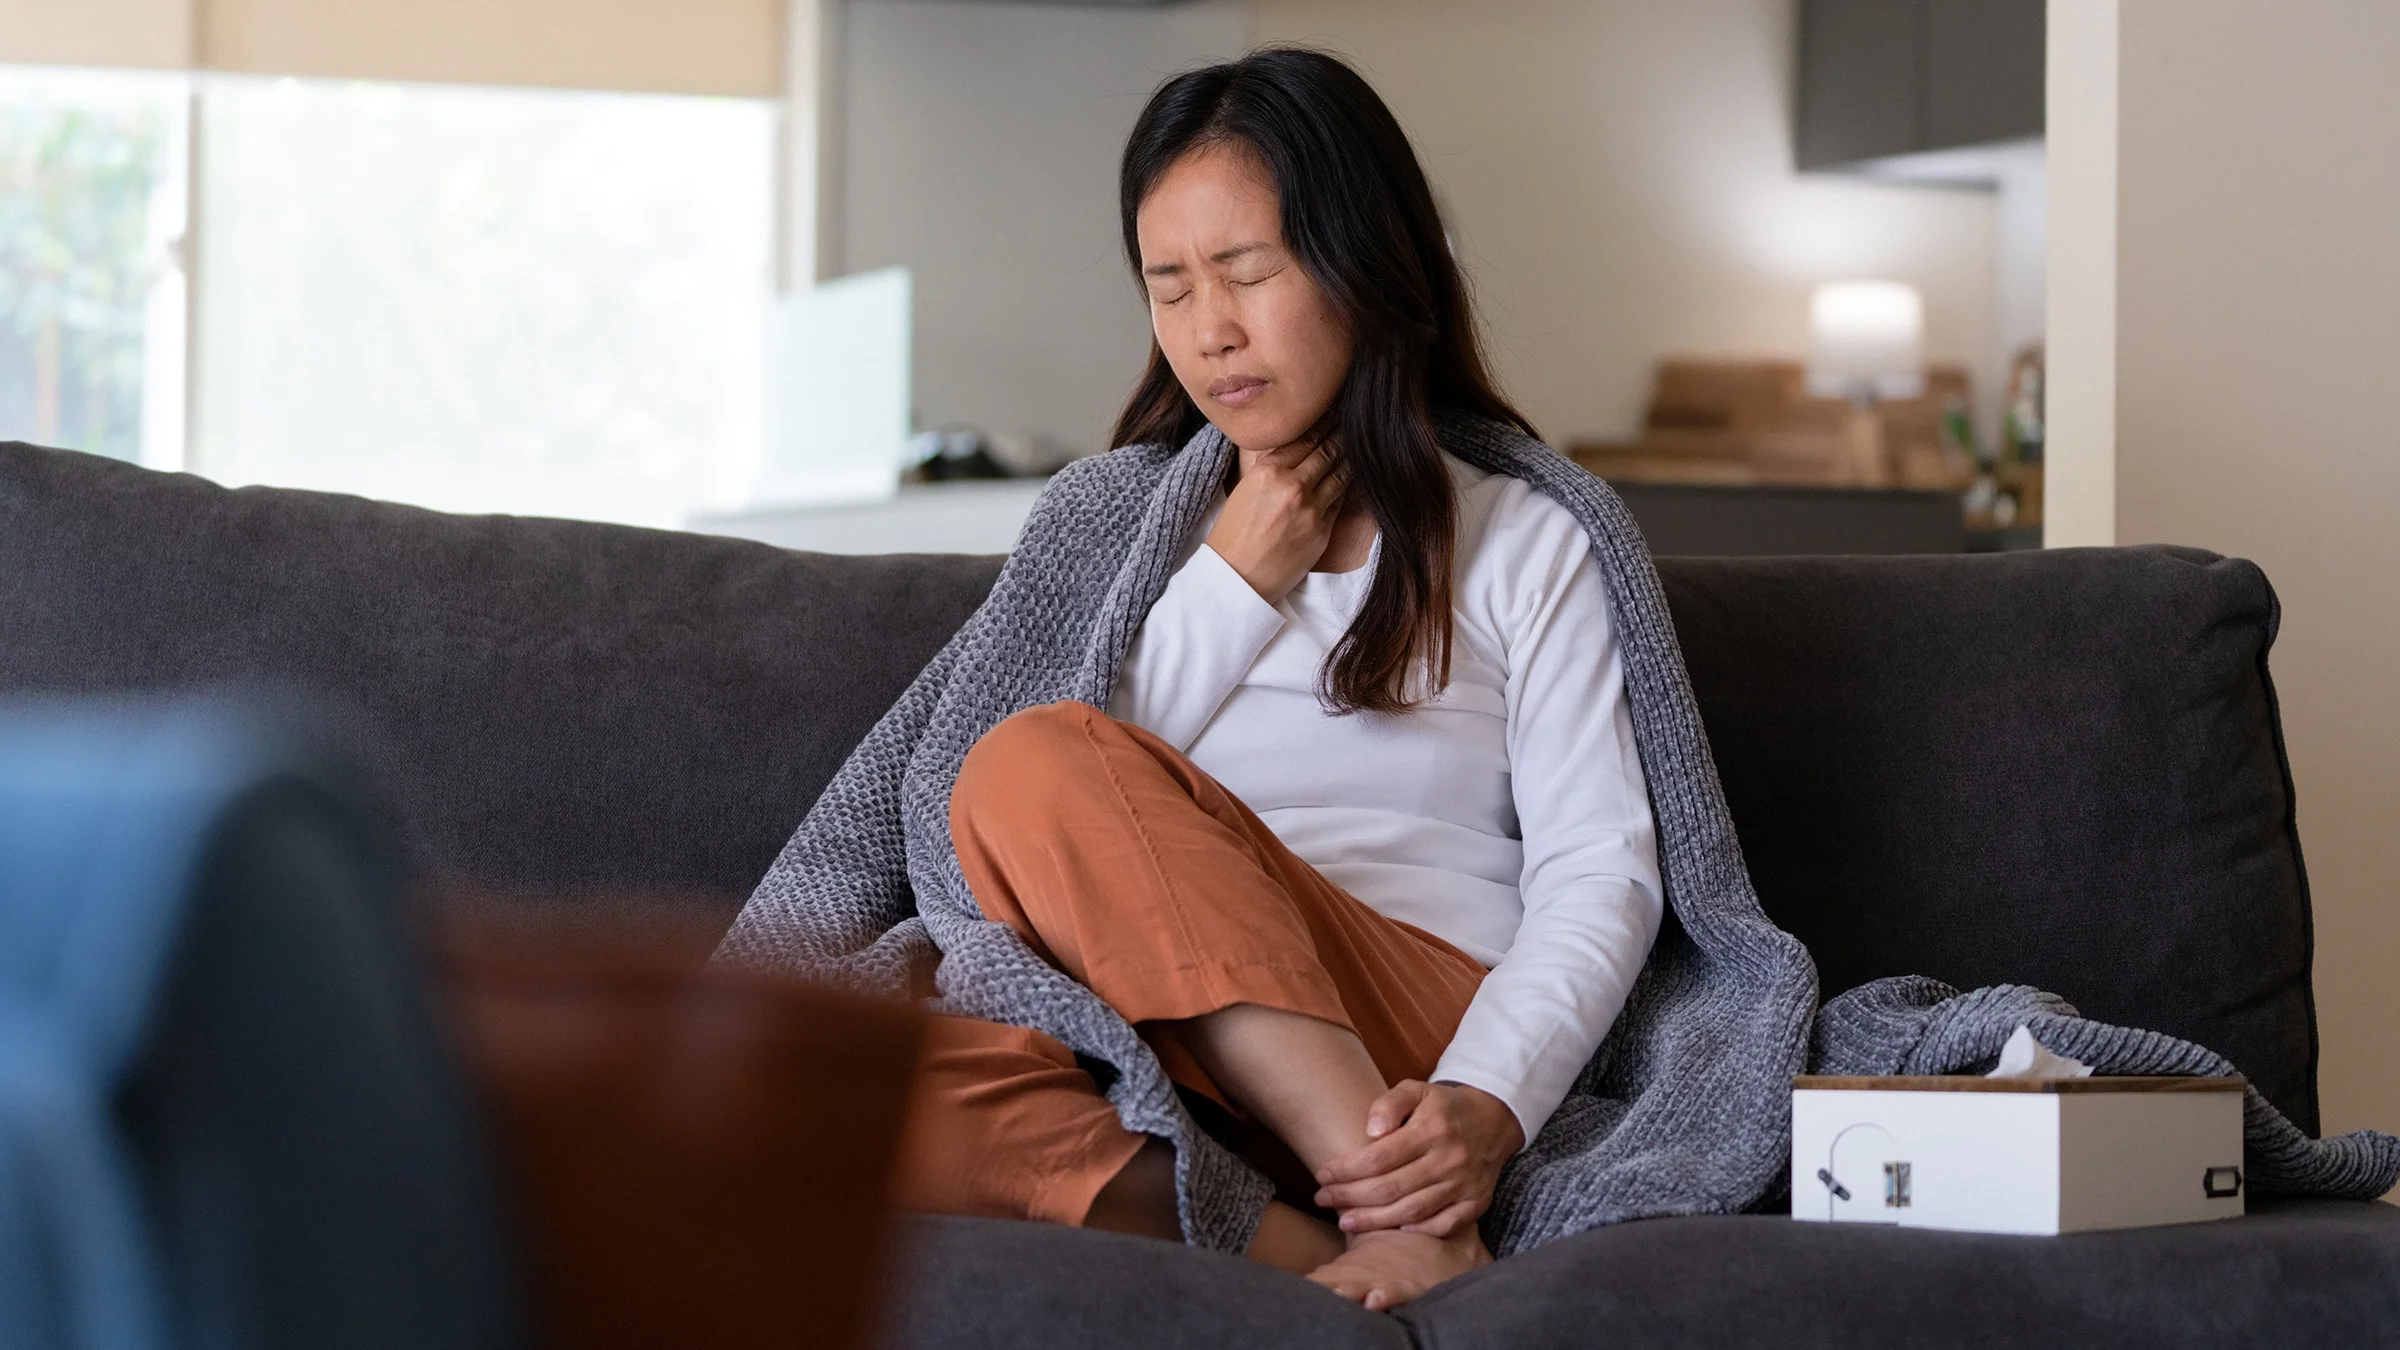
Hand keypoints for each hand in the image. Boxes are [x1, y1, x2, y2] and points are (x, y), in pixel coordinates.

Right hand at [1206, 437, 1343, 603]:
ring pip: (1340, 474)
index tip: (1332, 414)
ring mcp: (1311, 509)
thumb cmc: (1235, 533)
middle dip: (1341, 437)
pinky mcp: (1323, 531)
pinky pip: (1341, 501)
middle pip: (1327, 451)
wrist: (1237, 576)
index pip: (1305, 437)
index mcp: (1268, 471)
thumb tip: (1298, 447)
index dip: (1322, 423)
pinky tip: (1349, 477)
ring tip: (1356, 448)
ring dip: (1348, 460)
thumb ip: (1272, 466)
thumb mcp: (1246, 488)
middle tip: (1352, 425)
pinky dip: (1345, 487)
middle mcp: (1292, 485)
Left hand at [1312, 1080, 1524, 1238]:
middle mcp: (1449, 1159)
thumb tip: (1371, 1132)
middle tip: (1323, 1200)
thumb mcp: (1416, 1090)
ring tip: (1345, 1221)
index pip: (1379, 1157)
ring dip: (1374, 1221)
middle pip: (1391, 1188)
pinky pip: (1444, 1225)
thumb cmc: (1443, 1107)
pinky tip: (1393, 1232)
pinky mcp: (1477, 1202)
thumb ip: (1389, 1104)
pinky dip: (1418, 1231)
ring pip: (1413, 1210)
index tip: (1322, 1176)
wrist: (1494, 1119)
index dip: (1346, 1170)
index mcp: (1431, 1129)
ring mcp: (1465, 1184)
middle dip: (1350, 1197)